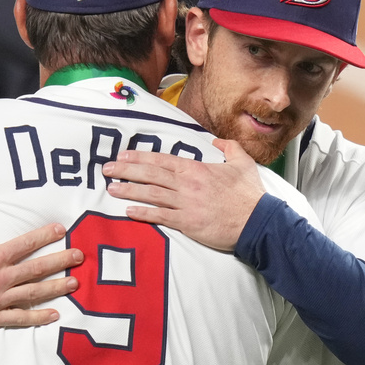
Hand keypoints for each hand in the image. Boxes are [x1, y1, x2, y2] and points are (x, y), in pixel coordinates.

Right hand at [0, 189, 84, 329]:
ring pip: (34, 293)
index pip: (25, 244)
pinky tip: (54, 314)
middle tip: (79, 256)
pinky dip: (38, 317)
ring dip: (56, 288)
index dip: (45, 236)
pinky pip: (20, 318)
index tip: (61, 230)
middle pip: (37, 269)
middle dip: (60, 261)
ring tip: (74, 283)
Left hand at [103, 139, 266, 251]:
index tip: (123, 156)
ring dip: (129, 190)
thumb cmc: (250, 195)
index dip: (140, 158)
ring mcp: (186, 204)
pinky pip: (160, 217)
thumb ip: (228, 147)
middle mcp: (187, 185)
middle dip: (126, 171)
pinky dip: (143, 213)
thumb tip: (216, 140)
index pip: (162, 160)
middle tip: (107, 169)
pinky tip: (129, 210)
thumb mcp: (242, 163)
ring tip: (111, 189)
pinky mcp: (187, 223)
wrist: (257, 222)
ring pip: (151, 194)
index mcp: (197, 169)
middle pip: (150, 175)